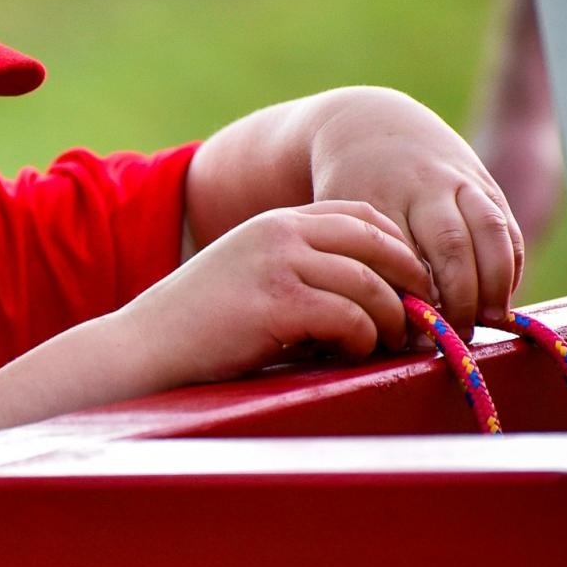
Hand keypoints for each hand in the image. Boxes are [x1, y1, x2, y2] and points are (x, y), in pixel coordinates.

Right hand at [119, 201, 432, 384]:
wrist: (145, 347)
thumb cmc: (199, 326)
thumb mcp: (251, 276)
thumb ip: (300, 270)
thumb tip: (373, 297)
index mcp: (276, 221)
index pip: (359, 214)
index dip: (396, 245)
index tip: (409, 280)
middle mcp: (280, 233)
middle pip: (376, 243)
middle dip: (409, 280)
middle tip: (420, 315)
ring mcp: (278, 265)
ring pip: (370, 282)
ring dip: (391, 318)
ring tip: (390, 343)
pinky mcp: (277, 304)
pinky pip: (349, 317)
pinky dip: (363, 339)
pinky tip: (352, 353)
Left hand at [308, 88, 524, 333]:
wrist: (369, 127)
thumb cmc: (345, 192)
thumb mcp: (332, 221)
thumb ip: (349, 268)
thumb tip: (366, 337)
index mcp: (375, 200)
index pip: (400, 261)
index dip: (412, 302)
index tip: (413, 337)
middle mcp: (420, 188)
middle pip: (449, 247)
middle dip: (458, 297)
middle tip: (456, 335)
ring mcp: (456, 181)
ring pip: (488, 231)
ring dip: (494, 282)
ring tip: (489, 320)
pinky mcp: (483, 182)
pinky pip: (506, 226)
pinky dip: (510, 265)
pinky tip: (501, 297)